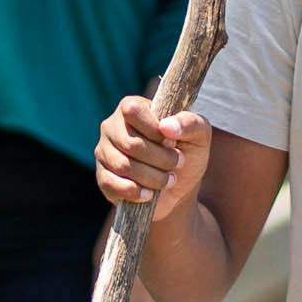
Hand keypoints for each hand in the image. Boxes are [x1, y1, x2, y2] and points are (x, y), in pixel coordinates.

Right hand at [95, 96, 211, 221]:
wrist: (178, 189)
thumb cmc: (187, 153)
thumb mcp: (199, 135)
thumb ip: (190, 123)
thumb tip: (167, 126)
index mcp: (132, 107)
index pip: (132, 111)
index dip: (155, 130)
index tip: (174, 142)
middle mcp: (112, 126)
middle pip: (131, 143)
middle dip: (161, 159)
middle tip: (177, 164)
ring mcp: (104, 152)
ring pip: (123, 166)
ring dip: (153, 178)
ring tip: (168, 180)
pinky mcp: (102, 177)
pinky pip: (112, 184)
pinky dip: (135, 192)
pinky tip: (149, 194)